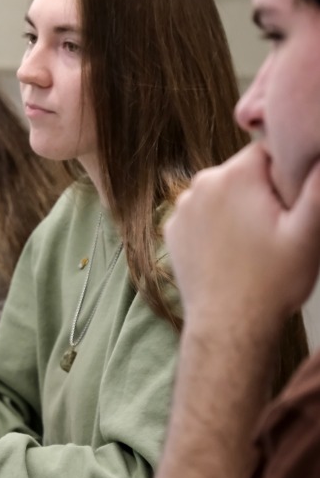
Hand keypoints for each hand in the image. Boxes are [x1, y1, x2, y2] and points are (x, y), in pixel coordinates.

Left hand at [165, 143, 319, 337]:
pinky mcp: (172, 230)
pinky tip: (229, 252)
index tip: (291, 204)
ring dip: (236, 208)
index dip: (284, 173)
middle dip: (260, 191)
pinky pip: (200, 216)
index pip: (266, 151)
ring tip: (252, 244)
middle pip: (241, 173)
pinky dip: (214, 226)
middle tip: (275, 229)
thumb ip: (318, 187)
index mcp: (234, 176)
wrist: (228, 325)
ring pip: (220, 194)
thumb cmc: (271, 281)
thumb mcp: (309, 233)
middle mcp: (200, 185)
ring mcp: (181, 209)